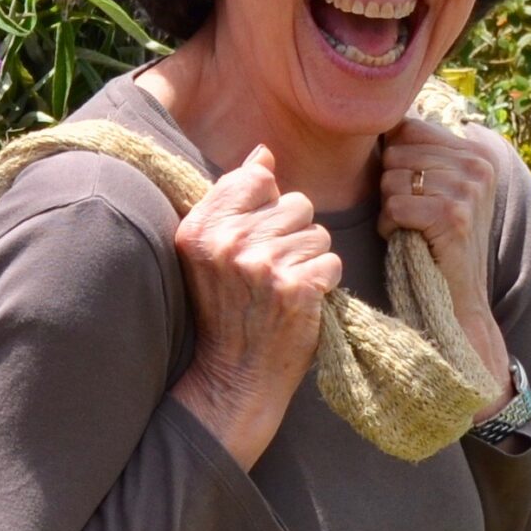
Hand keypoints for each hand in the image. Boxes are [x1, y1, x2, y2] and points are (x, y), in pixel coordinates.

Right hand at [170, 145, 343, 469]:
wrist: (233, 376)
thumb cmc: (228, 310)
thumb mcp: (214, 251)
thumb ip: (235, 199)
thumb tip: (263, 154)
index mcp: (199, 228)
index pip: (254, 178)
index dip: (266, 207)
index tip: (253, 241)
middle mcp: (226, 243)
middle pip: (295, 203)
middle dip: (292, 234)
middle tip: (268, 274)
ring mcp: (260, 266)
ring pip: (317, 232)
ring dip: (309, 260)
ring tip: (283, 288)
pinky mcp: (294, 288)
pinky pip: (331, 261)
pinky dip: (323, 283)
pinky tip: (298, 303)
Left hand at [379, 117, 514, 410]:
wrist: (458, 294)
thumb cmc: (434, 239)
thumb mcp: (436, 186)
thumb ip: (419, 151)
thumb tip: (383, 120)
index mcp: (477, 150)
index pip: (409, 128)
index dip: (393, 159)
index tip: (411, 190)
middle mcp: (478, 164)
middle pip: (396, 153)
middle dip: (390, 186)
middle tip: (411, 214)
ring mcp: (469, 189)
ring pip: (392, 180)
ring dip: (390, 208)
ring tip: (412, 227)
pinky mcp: (452, 215)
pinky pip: (395, 206)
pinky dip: (390, 227)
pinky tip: (408, 239)